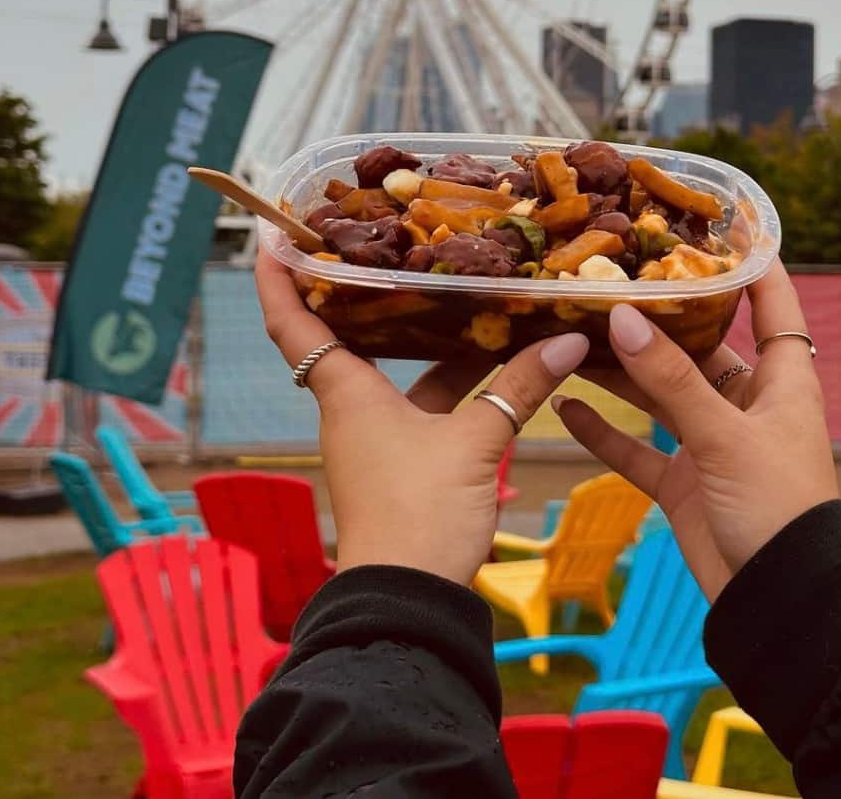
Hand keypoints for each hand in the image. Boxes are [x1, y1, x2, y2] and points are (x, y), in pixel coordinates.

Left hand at [256, 251, 589, 585]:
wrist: (409, 602)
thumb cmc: (420, 514)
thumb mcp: (477, 443)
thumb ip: (519, 388)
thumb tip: (568, 340)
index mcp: (347, 393)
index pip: (293, 324)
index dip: (278, 280)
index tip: (272, 238)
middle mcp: (352, 410)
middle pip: (349, 339)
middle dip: (368, 296)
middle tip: (392, 250)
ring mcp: (376, 439)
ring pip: (398, 374)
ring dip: (431, 343)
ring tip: (473, 298)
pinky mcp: (403, 465)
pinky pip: (423, 407)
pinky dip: (454, 387)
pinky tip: (497, 370)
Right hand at [553, 260, 837, 601]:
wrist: (781, 602)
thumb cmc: (777, 507)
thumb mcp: (725, 435)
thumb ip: (671, 379)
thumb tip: (625, 317)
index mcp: (781, 381)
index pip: (773, 306)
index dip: (753, 266)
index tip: (720, 226)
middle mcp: (746, 404)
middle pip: (698, 346)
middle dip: (656, 318)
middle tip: (609, 281)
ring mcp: (711, 444)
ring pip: (659, 394)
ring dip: (620, 371)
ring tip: (572, 334)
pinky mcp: (684, 484)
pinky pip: (636, 449)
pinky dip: (603, 432)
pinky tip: (563, 407)